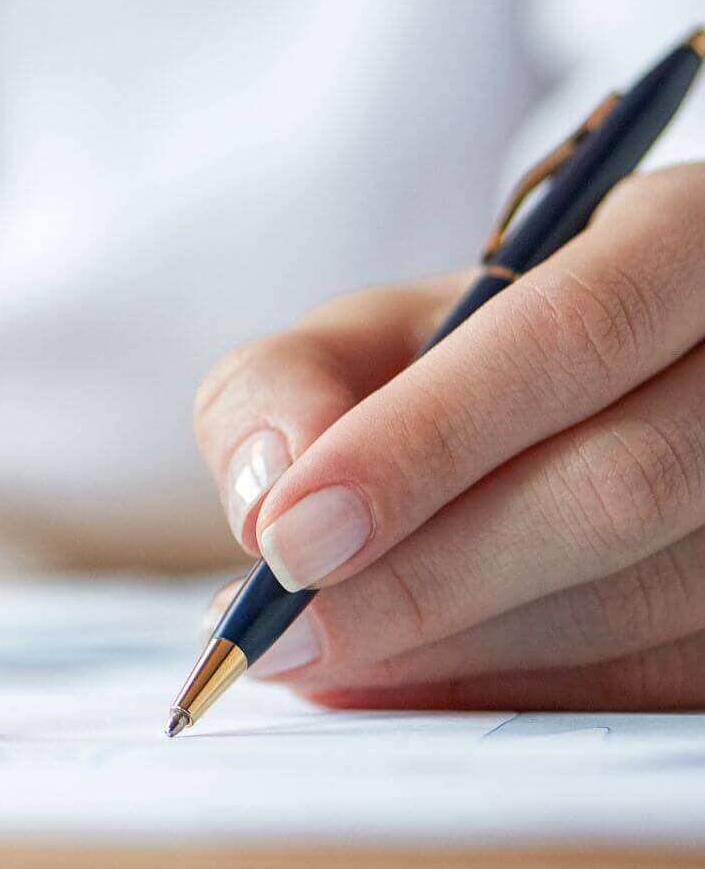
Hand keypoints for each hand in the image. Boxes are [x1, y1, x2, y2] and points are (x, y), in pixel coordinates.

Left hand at [194, 161, 704, 709]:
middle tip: (283, 634)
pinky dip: (514, 694)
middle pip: (623, 483)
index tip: (291, 537)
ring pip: (646, 598)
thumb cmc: (467, 363)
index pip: (570, 335)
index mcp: (681, 237)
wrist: (593, 408)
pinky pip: (658, 678)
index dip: (423, 445)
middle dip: (425, 578)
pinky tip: (403, 689)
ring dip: (461, 652)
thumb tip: (269, 500)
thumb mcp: (369, 330)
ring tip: (321, 662)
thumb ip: (287, 382)